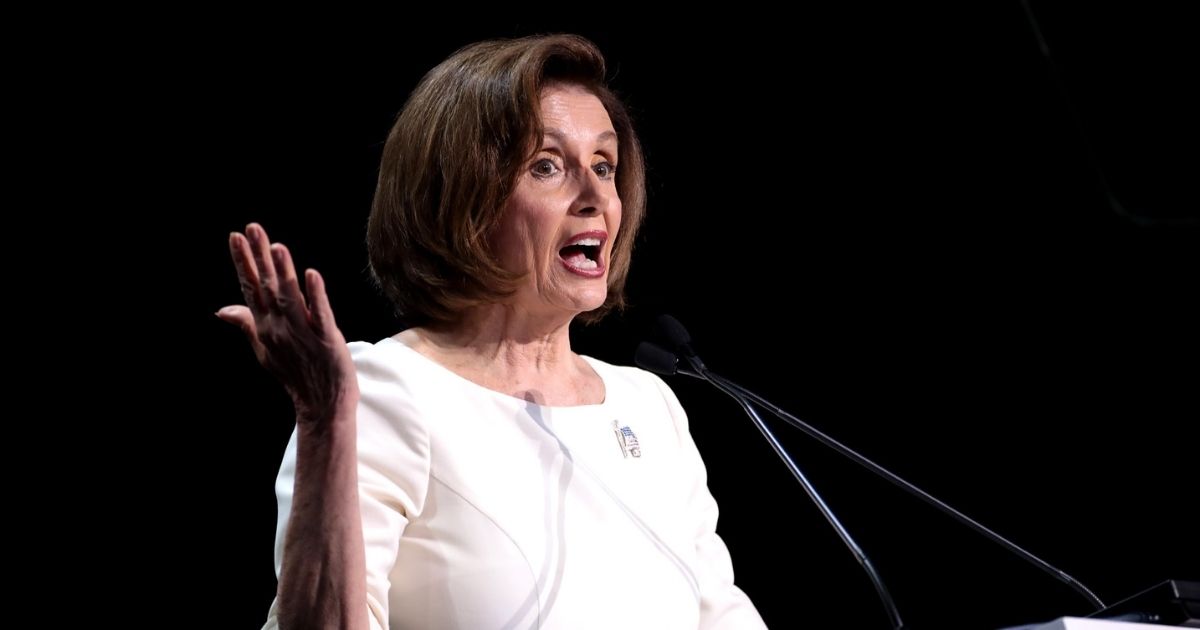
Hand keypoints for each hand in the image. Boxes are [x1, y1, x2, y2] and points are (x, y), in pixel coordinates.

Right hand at [217, 223, 358, 422]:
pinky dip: (316, 295)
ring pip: (290, 297)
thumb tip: (221, 309)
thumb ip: (246, 324)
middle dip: (258, 257)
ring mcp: (302, 333)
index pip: (250, 288)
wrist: (322, 406)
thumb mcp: (265, 349)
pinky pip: (320, 314)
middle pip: (266, 287)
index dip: (243, 262)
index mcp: (265, 326)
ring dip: (283, 271)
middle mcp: (279, 327)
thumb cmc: (296, 375)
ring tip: (277, 246)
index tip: (235, 236)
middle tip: (251, 228)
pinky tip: (312, 274)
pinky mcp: (326, 339)